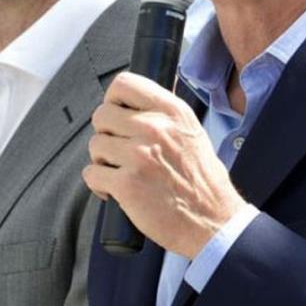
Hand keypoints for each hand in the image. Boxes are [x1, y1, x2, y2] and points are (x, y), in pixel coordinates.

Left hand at [84, 72, 247, 256]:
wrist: (212, 221)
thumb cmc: (202, 181)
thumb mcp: (192, 132)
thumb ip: (164, 113)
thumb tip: (135, 99)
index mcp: (172, 112)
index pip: (124, 84)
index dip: (113, 100)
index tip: (117, 116)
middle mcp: (155, 128)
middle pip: (102, 115)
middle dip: (106, 134)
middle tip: (119, 150)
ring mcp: (139, 156)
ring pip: (95, 144)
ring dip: (102, 160)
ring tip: (120, 172)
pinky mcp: (127, 184)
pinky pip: (92, 173)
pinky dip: (99, 183)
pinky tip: (115, 190)